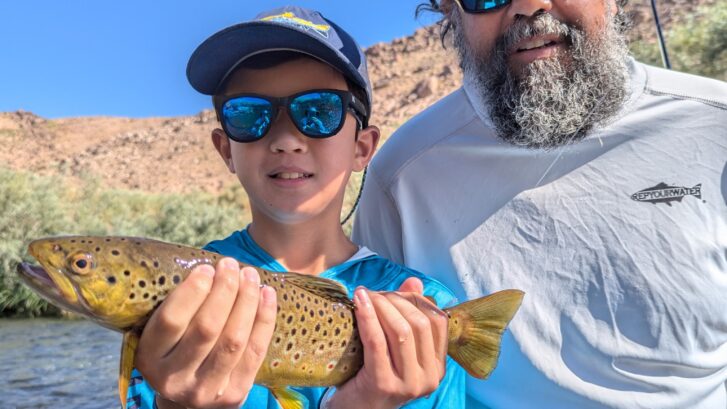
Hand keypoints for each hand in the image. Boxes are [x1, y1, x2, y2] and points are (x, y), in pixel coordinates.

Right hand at [134, 258, 276, 408]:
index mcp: (151, 357)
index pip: (172, 320)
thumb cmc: (176, 353)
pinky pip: (255, 350)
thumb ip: (179, 308)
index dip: (193, 290)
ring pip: (234, 338)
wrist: (187, 403)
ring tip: (250, 275)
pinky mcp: (235, 393)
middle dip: (224, 290)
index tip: (207, 268)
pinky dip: (264, 318)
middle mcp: (176, 377)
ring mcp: (207, 389)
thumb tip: (212, 269)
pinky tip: (267, 294)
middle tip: (231, 265)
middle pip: (207, 327)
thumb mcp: (162, 336)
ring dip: (246, 300)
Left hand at [327, 278, 448, 408]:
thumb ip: (407, 313)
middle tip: (375, 293)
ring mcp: (408, 383)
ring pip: (401, 331)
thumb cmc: (372, 375)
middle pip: (419, 323)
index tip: (394, 292)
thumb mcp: (394, 346)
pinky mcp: (383, 384)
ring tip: (365, 296)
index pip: (438, 321)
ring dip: (381, 306)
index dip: (416, 299)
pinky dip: (368, 316)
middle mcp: (429, 378)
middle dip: (395, 300)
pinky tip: (358, 301)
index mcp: (437, 367)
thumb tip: (414, 282)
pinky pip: (377, 341)